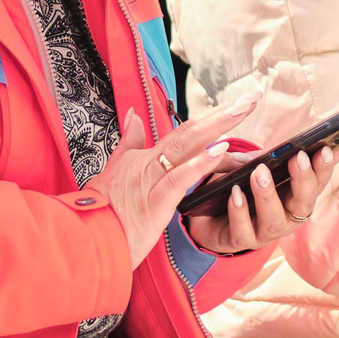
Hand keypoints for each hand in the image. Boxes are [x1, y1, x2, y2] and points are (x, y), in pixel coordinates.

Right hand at [94, 96, 255, 267]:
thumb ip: (128, 142)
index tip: (238, 104)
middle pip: (190, 131)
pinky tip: (221, 149)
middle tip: (251, 97)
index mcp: (146, 158)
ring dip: (217, 126)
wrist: (87, 240)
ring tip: (243, 110)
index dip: (212, 117)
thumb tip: (133, 115)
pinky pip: (179, 179)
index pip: (184, 132)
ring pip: (186, 146)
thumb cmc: (102, 210)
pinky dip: (199, 162)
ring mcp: (151, 181)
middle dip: (223, 113)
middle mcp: (149, 163)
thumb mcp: (114, 171)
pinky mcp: (154, 203)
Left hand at [183, 145, 338, 255]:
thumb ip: (277, 156)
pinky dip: (239, 211)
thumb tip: (292, 143)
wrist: (211, 217)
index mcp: (297, 198)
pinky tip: (235, 193)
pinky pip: (242, 230)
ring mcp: (265, 232)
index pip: (318, 184)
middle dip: (303, 181)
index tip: (324, 149)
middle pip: (304, 204)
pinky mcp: (241, 240)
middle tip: (298, 157)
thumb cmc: (244, 187)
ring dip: (268, 195)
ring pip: (273, 220)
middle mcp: (287, 218)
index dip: (324, 169)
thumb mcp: (260, 168)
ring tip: (260, 173)